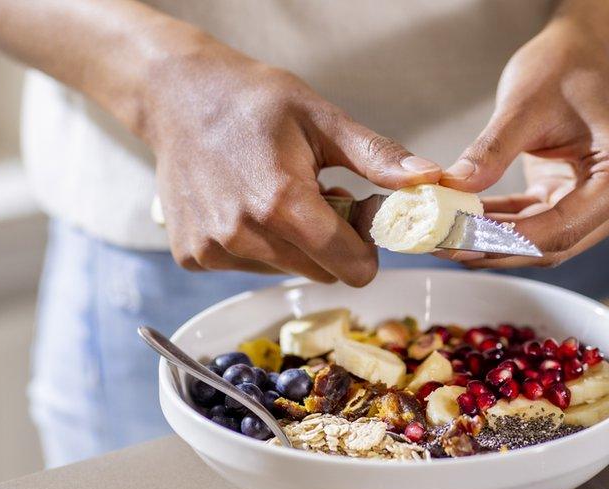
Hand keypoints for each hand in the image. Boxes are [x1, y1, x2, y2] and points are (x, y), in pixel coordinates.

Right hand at [146, 40, 440, 284]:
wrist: (178, 95)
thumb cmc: (253, 101)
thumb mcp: (323, 119)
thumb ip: (378, 158)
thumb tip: (430, 180)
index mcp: (281, 203)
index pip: (351, 267)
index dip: (366, 248)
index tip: (358, 217)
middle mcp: (243, 235)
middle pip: (321, 273)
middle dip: (331, 243)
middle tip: (319, 197)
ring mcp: (214, 250)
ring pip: (286, 271)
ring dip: (294, 244)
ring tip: (278, 195)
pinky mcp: (193, 257)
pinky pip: (249, 267)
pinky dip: (258, 244)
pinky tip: (245, 204)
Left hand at [441, 18, 608, 267]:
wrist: (582, 51)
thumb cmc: (564, 66)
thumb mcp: (523, 104)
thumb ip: (490, 151)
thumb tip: (453, 188)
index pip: (561, 227)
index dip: (505, 239)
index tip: (458, 239)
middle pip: (554, 243)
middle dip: (494, 246)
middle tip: (441, 244)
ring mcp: (608, 205)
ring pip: (543, 242)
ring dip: (493, 241)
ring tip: (443, 237)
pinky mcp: (582, 204)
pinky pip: (537, 225)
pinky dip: (500, 226)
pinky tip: (462, 224)